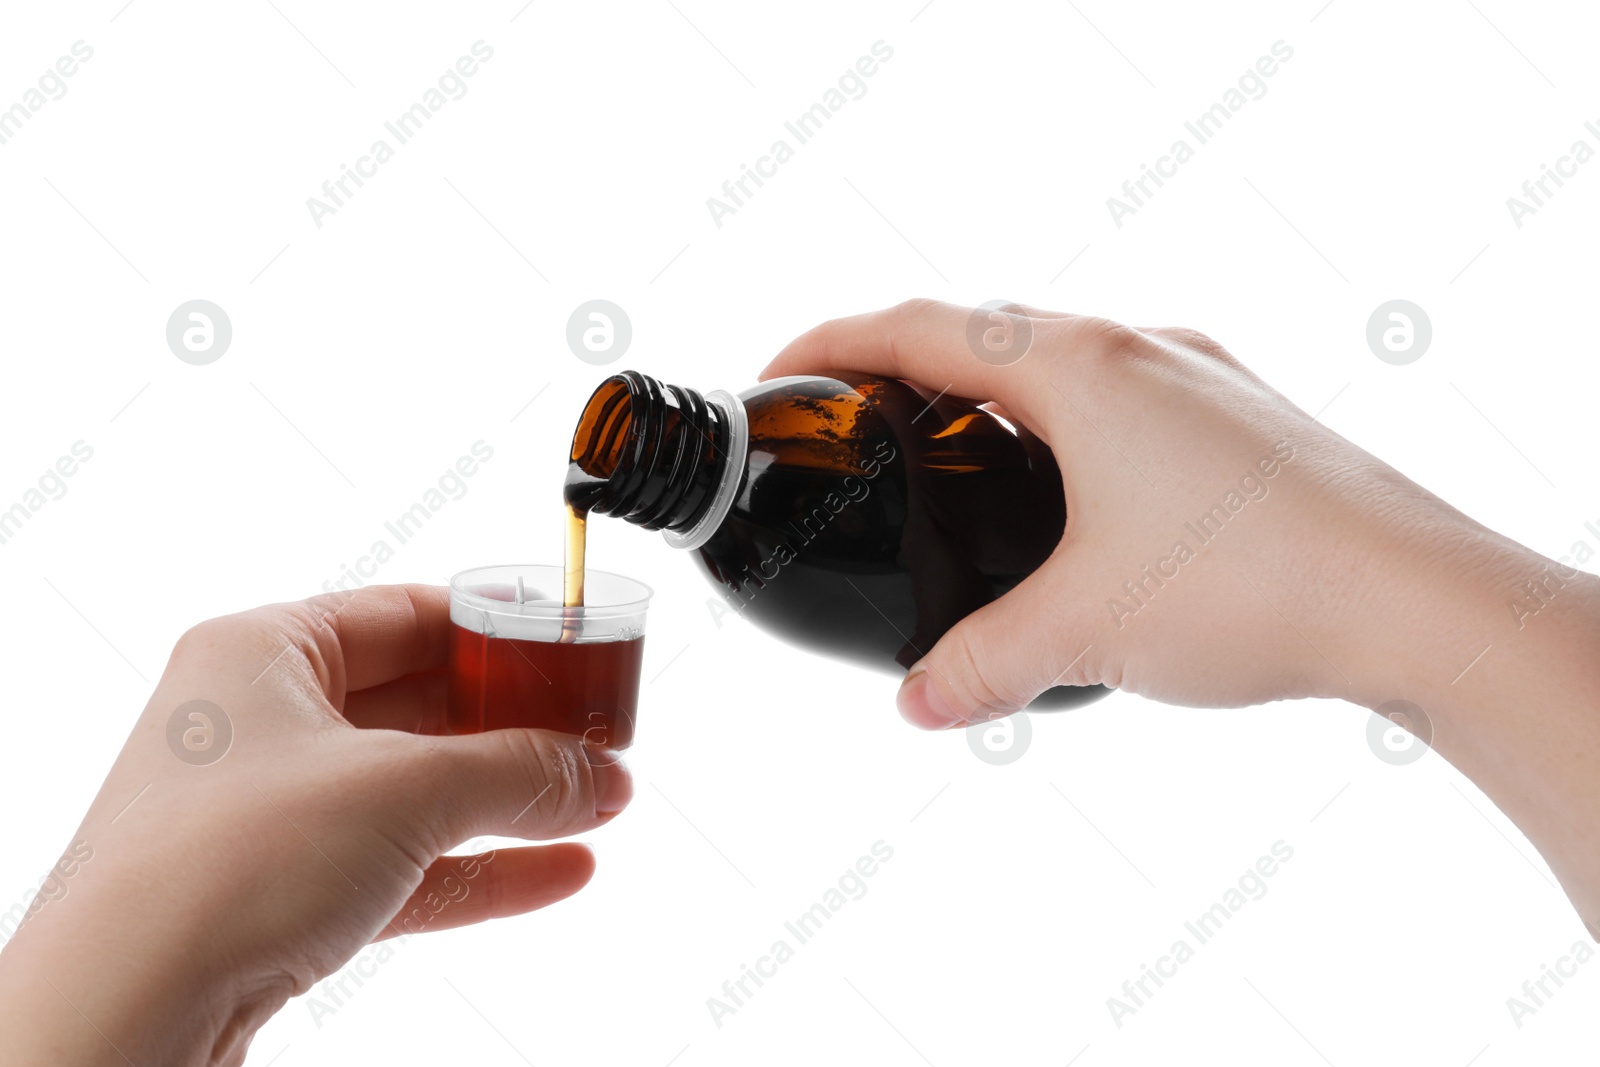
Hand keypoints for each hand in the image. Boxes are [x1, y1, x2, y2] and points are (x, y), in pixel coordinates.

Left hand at [0, 584, 630, 1066]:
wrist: (127, 1009)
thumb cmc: (223, 865)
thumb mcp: (403, 790)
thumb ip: (517, 772)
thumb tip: (599, 776)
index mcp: (262, 653)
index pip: (405, 615)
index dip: (496, 631)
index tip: (567, 652)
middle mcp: (258, 724)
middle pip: (418, 705)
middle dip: (515, 727)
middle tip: (594, 734)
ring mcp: (268, 815)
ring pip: (415, 792)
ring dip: (508, 801)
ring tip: (596, 803)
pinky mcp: (282, 897)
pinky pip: (403, 866)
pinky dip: (478, 867)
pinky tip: (556, 869)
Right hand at [766, 300, 1599, 926]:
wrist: (1417, 598)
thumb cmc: (1252, 584)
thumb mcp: (1085, 632)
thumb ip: (980, 664)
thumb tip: (921, 700)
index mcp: (1076, 368)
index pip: (917, 326)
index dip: (832, 342)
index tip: (782, 370)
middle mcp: (1136, 348)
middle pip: (987, 330)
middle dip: (907, 367)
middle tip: (858, 422)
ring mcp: (1199, 376)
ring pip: (1063, 361)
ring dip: (995, 396)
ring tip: (956, 463)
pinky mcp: (1242, 417)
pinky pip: (1124, 397)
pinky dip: (1068, 428)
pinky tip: (1073, 502)